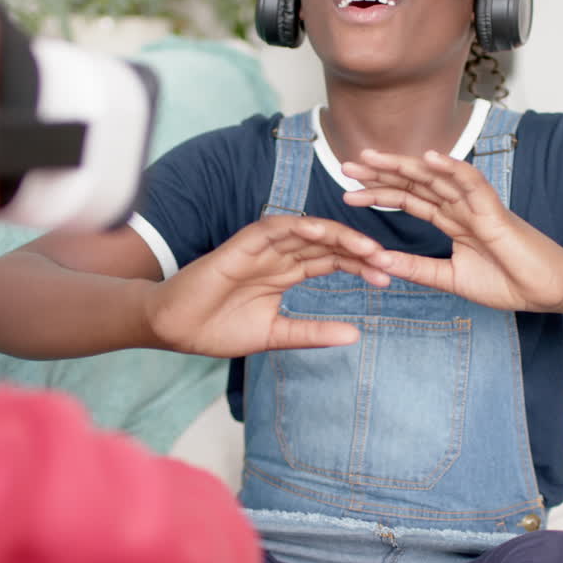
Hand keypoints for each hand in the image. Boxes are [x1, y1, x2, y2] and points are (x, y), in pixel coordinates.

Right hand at [146, 213, 390, 355]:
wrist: (175, 328)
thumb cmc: (218, 330)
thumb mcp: (275, 335)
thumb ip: (312, 333)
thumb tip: (355, 335)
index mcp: (286, 274)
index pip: (331, 262)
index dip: (359, 267)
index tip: (387, 280)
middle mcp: (278, 256)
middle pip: (326, 244)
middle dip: (358, 251)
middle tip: (388, 262)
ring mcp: (261, 248)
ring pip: (306, 232)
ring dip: (338, 237)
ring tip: (367, 249)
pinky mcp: (241, 244)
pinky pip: (274, 228)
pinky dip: (298, 227)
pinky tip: (321, 232)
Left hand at [341, 148, 562, 312]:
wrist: (544, 290)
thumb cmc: (507, 282)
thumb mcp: (451, 278)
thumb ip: (418, 269)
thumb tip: (380, 261)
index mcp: (451, 221)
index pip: (409, 200)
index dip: (380, 193)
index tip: (348, 191)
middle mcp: (460, 207)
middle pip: (415, 184)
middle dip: (381, 174)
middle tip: (348, 166)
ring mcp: (476, 206)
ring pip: (436, 178)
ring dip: (404, 166)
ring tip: (373, 158)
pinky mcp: (494, 212)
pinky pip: (472, 184)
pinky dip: (452, 169)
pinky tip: (430, 158)